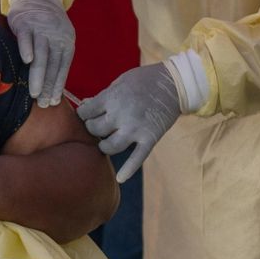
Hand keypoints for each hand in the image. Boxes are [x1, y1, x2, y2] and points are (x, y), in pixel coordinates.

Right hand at [7, 0, 75, 106]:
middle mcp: (55, 36)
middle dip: (48, 85)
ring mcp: (40, 28)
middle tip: (44, 104)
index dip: (58, 85)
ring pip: (41, 54)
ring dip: (38, 75)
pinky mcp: (25, 22)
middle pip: (52, 64)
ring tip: (34, 93)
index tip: (54, 102)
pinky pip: (26, 37)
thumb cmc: (47, 24)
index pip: (63, 67)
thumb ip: (56, 58)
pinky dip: (27, 48)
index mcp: (66, 42)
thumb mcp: (58, 38)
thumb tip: (53, 87)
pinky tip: (26, 61)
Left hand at [77, 63, 180, 182]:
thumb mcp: (120, 81)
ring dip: (104, 145)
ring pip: (110, 146)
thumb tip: (85, 105)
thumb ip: (103, 95)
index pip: (85, 112)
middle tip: (98, 125)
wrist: (175, 83)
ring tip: (105, 142)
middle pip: (95, 129)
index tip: (88, 114)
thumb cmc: (145, 79)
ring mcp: (135, 129)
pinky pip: (137, 158)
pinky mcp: (149, 138)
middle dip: (93, 127)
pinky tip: (120, 179)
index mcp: (111, 98)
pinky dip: (128, 170)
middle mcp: (121, 115)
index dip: (84, 114)